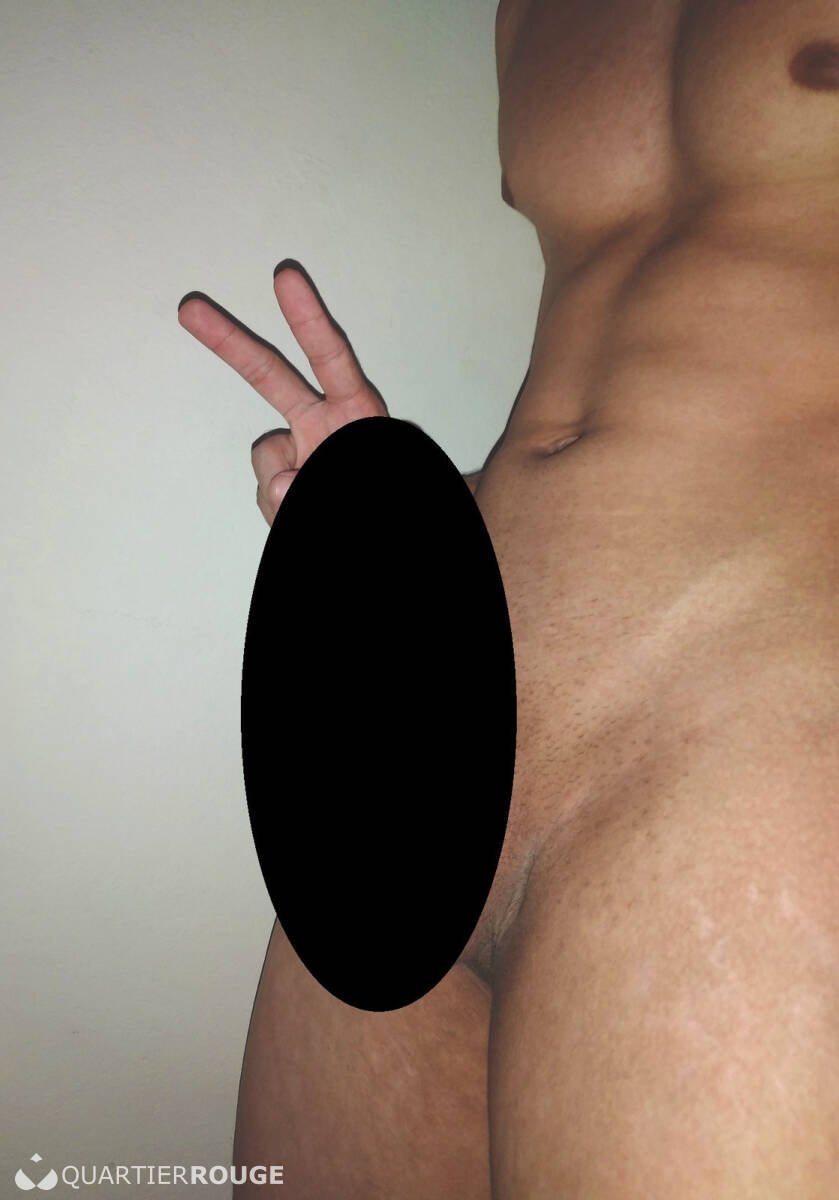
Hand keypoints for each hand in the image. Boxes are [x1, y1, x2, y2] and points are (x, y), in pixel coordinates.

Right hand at [178, 264, 388, 524]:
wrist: (387, 530)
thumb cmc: (392, 502)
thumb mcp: (371, 489)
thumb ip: (322, 484)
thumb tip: (280, 485)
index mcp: (357, 411)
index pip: (331, 359)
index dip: (309, 319)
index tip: (285, 278)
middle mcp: (324, 423)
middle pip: (270, 376)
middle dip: (229, 342)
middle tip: (191, 309)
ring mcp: (301, 453)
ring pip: (267, 458)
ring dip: (282, 483)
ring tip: (311, 502)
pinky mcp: (285, 487)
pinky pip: (269, 496)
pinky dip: (281, 509)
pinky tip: (300, 512)